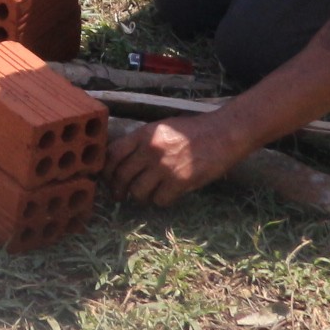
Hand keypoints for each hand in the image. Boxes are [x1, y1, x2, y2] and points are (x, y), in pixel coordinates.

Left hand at [106, 113, 250, 206]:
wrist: (222, 133)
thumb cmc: (193, 130)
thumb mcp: (161, 127)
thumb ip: (142, 141)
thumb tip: (124, 159)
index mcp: (144, 134)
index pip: (113, 154)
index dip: (107, 170)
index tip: (107, 178)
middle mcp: (150, 150)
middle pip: (122, 176)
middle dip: (118, 189)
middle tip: (120, 196)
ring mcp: (164, 166)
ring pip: (138, 192)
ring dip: (139, 197)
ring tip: (145, 196)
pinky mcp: (179, 181)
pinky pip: (159, 200)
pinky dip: (160, 201)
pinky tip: (165, 196)